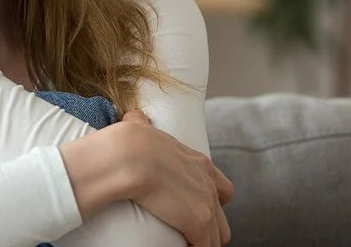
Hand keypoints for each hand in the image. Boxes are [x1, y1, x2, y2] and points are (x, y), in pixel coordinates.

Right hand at [119, 110, 232, 245]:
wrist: (128, 154)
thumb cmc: (129, 141)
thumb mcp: (142, 128)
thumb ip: (142, 124)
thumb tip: (134, 117)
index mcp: (198, 162)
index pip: (220, 188)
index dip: (210, 201)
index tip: (193, 208)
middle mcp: (207, 183)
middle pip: (222, 217)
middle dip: (209, 228)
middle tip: (188, 233)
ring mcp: (206, 202)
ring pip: (217, 236)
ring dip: (203, 242)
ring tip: (185, 244)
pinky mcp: (198, 221)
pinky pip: (204, 246)